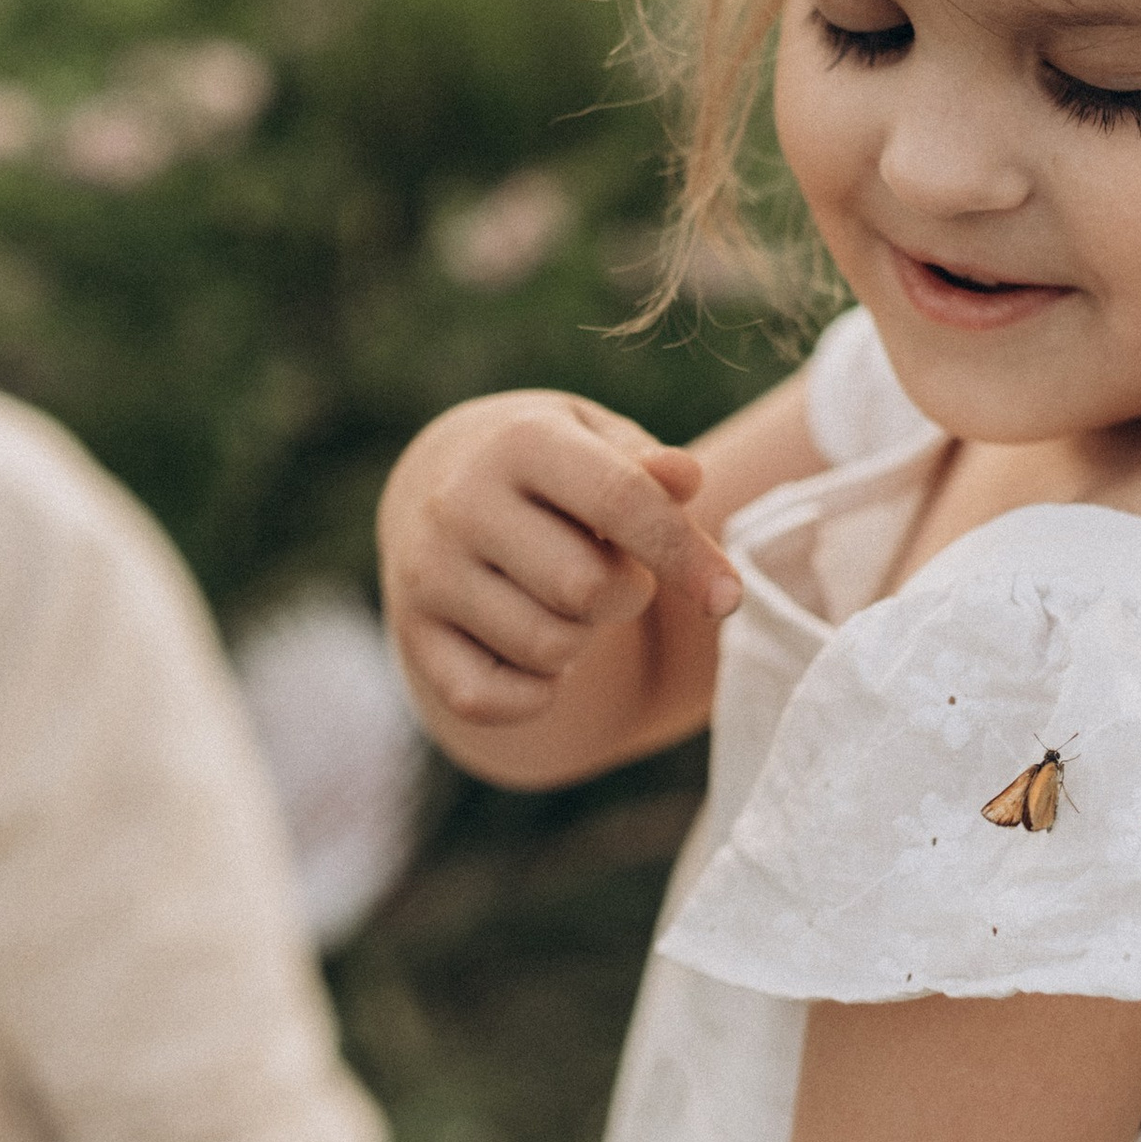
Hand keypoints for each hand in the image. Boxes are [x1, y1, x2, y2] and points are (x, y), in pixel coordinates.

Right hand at [380, 391, 738, 733]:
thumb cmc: (549, 466)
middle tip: (609, 572)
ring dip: (581, 639)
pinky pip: (491, 701)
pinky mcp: (411, 636)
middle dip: (625, 594)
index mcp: (521, 440)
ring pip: (548, 647)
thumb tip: (685, 478)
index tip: (729, 597)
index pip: (620, 501)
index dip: (687, 556)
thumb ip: (646, 464)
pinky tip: (532, 654)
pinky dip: (534, 694)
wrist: (432, 483)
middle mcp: (460, 503)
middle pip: (588, 589)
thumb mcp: (597, 441)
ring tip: (562, 600)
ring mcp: (425, 573)